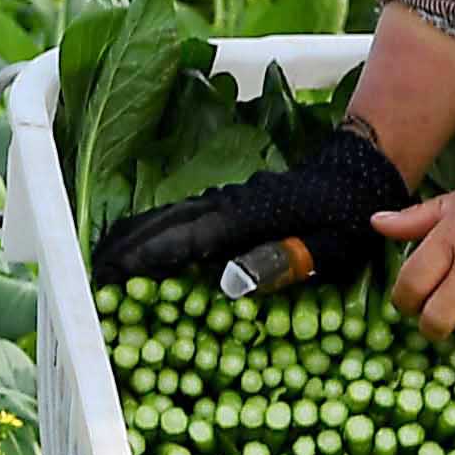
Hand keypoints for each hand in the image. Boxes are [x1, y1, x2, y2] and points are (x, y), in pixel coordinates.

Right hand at [91, 125, 410, 290]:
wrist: (359, 172)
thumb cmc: (346, 217)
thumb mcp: (326, 247)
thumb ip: (280, 262)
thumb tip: (228, 282)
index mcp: (244, 218)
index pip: (182, 240)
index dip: (145, 260)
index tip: (110, 278)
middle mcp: (227, 205)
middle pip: (164, 224)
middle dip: (127, 248)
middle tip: (95, 276)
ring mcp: (227, 200)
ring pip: (170, 216)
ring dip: (137, 237)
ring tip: (108, 261)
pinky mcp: (231, 203)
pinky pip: (183, 216)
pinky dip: (157, 228)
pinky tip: (148, 244)